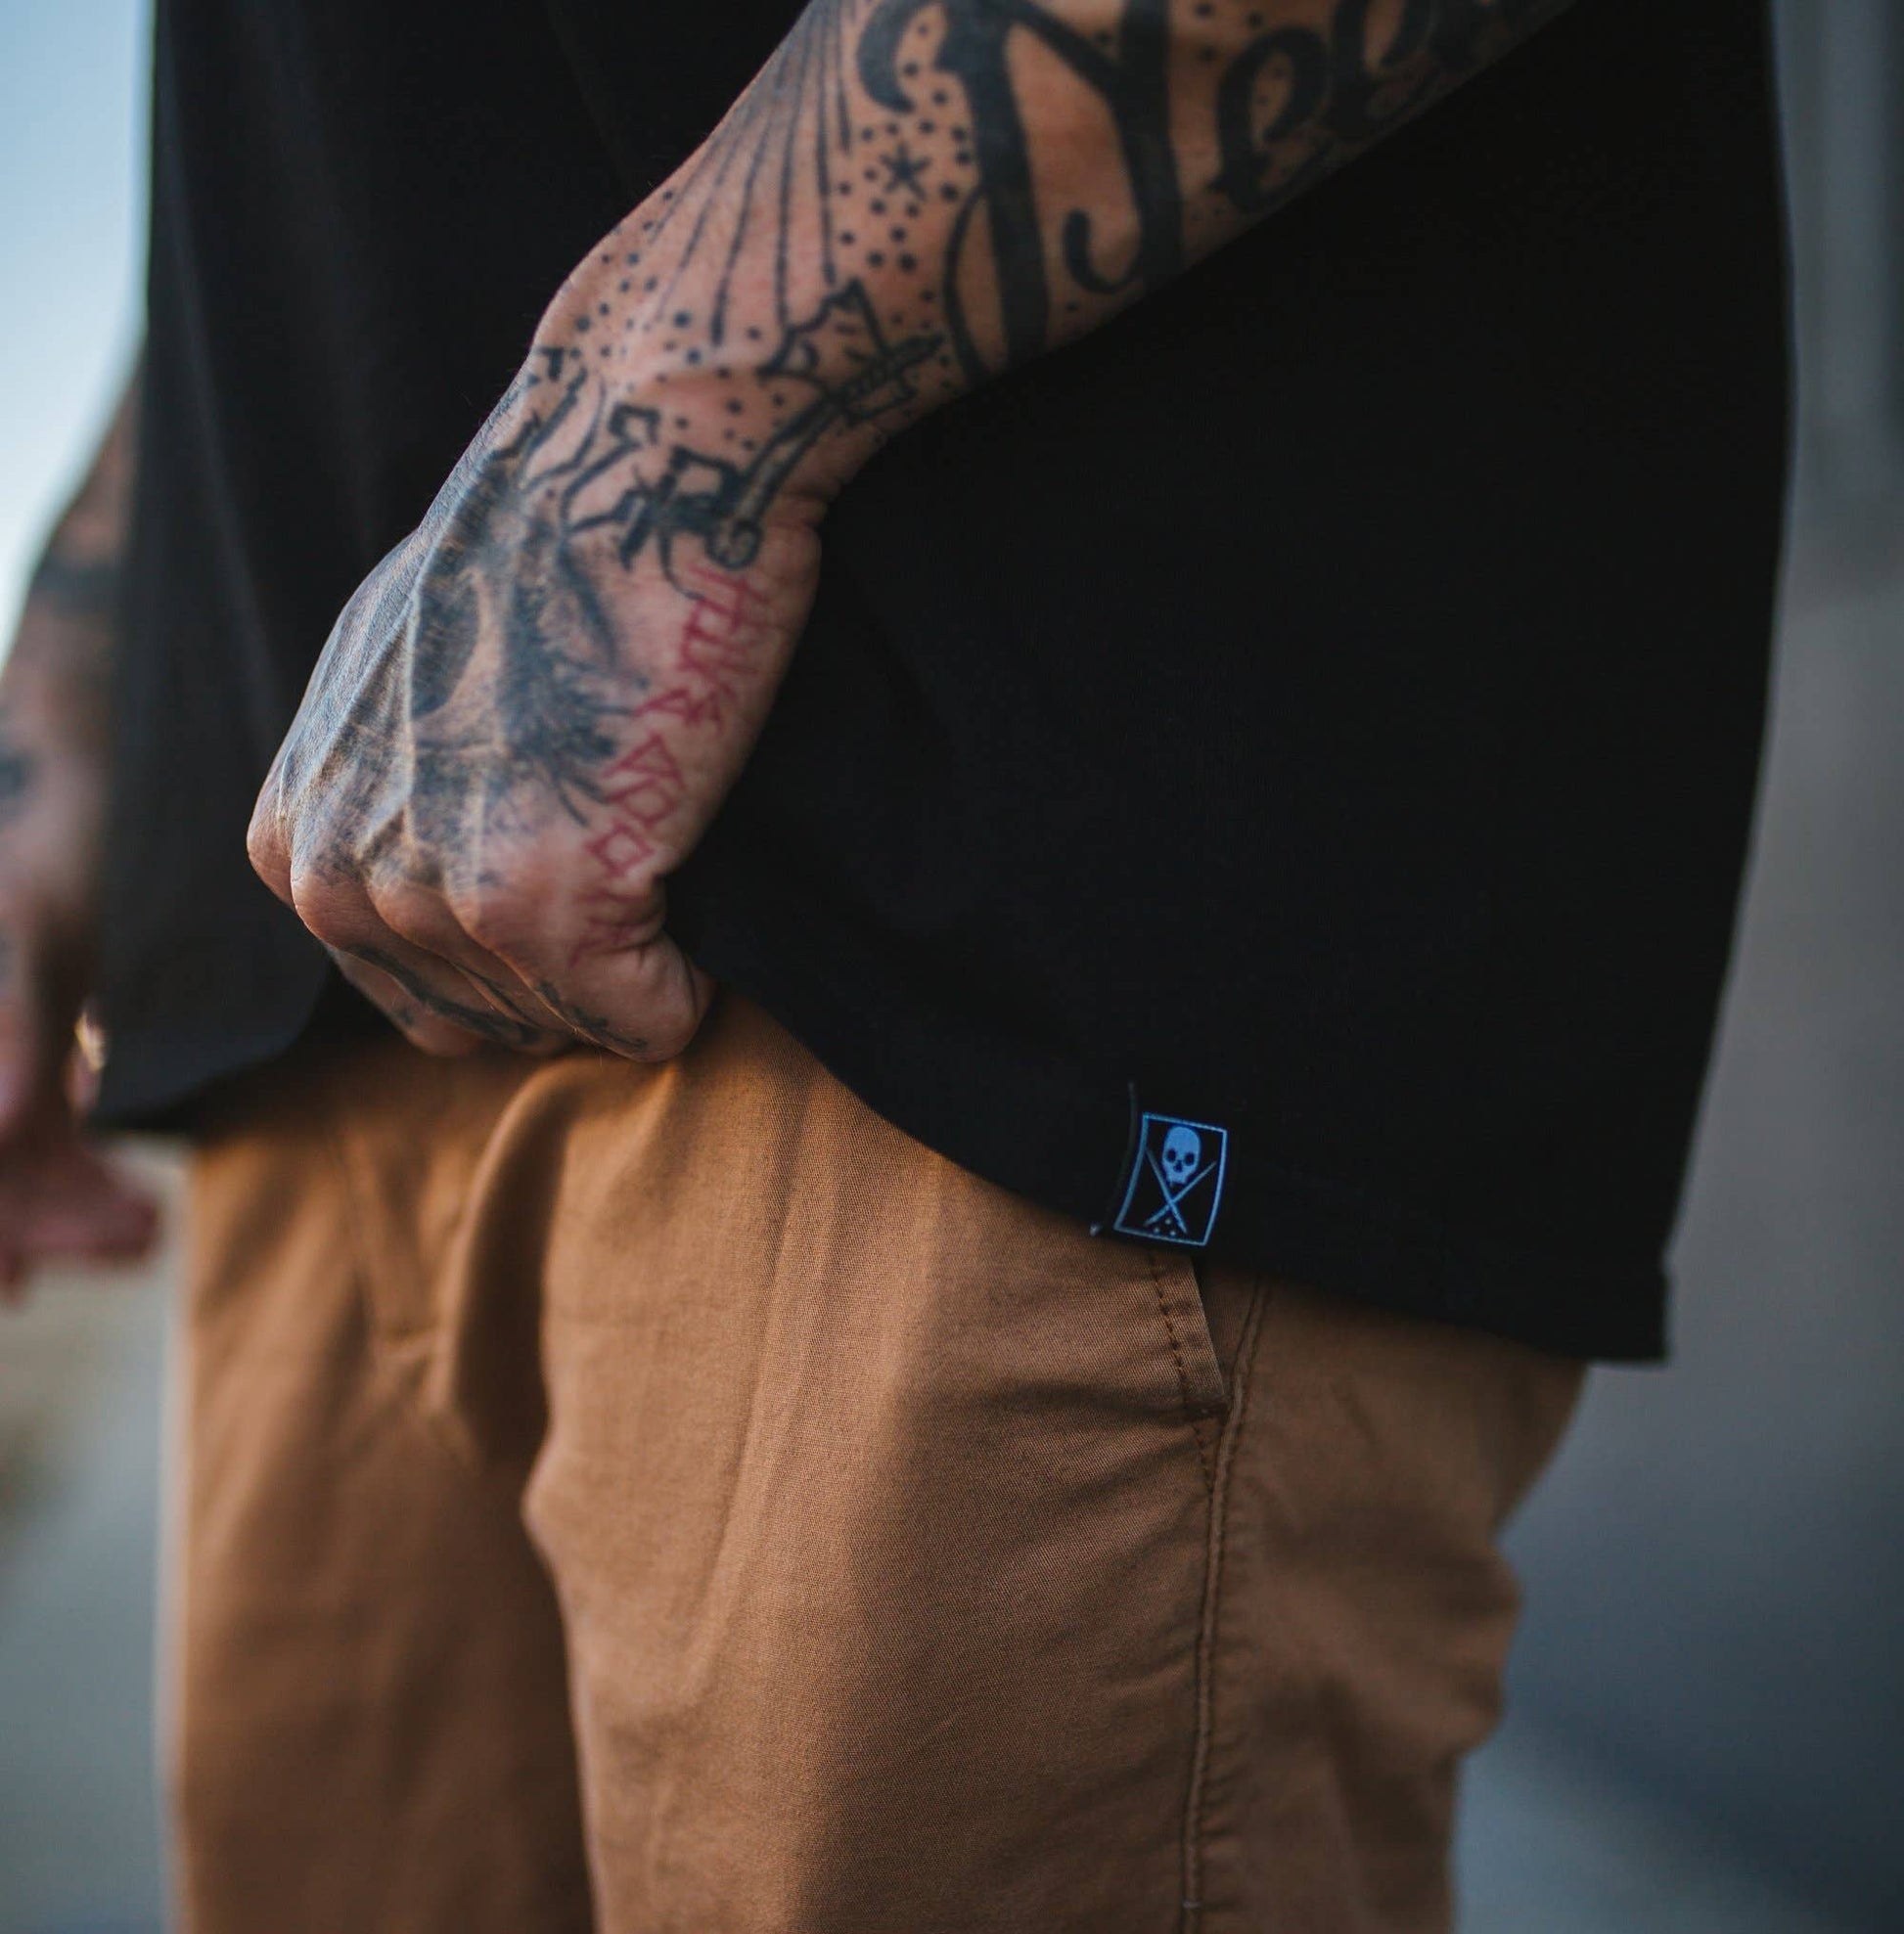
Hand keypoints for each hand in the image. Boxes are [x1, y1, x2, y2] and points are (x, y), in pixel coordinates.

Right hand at [0, 666, 157, 1304]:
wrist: (83, 763)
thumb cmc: (55, 828)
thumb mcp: (33, 929)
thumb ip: (9, 1020)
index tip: (19, 1279)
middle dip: (32, 1221)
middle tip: (130, 1238)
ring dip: (60, 1208)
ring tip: (142, 1228)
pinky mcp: (13, 1053)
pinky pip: (30, 1138)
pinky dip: (72, 1176)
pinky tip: (128, 1207)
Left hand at [247, 301, 828, 1061]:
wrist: (629, 460)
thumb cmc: (540, 552)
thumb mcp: (388, 680)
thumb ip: (377, 797)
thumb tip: (421, 872)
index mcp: (294, 843)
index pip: (418, 991)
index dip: (521, 936)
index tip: (576, 832)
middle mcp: (341, 887)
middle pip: (496, 1020)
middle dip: (578, 964)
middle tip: (629, 832)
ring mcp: (436, 903)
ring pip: (575, 1020)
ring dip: (639, 957)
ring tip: (651, 822)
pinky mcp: (546, 909)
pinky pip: (650, 1019)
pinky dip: (692, 977)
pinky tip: (686, 853)